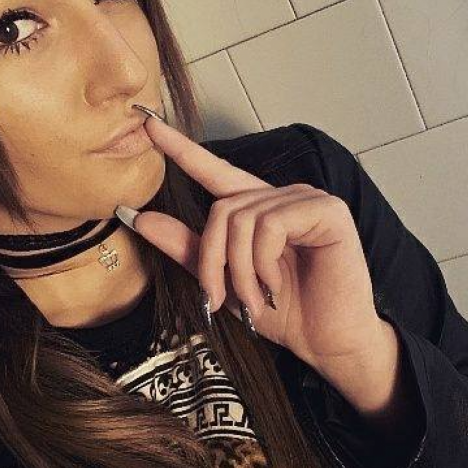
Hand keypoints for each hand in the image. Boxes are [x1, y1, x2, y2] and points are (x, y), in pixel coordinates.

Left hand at [116, 114, 385, 372]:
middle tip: (220, 299)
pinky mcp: (328, 211)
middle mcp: (283, 197)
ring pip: (244, 218)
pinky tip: (276, 284)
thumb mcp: (225, 281)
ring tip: (255, 299)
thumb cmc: (285, 313)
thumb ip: (187, 248)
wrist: (328, 342)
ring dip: (239, 269)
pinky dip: (264, 260)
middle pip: (222, 209)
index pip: (215, 172)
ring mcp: (308, 199)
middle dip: (214, 261)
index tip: (148, 124)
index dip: (183, 150)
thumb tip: (140, 218)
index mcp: (259, 209)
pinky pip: (272, 224)